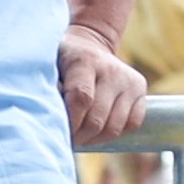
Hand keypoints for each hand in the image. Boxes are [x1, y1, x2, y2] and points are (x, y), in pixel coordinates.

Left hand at [58, 24, 151, 147]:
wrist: (90, 43)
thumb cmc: (62, 62)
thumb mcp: (48, 66)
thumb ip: (46, 90)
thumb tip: (43, 121)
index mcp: (85, 61)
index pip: (81, 99)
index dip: (70, 123)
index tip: (58, 133)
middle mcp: (111, 69)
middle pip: (97, 119)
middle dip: (80, 136)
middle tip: (68, 140)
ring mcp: (129, 79)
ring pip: (114, 126)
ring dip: (95, 139)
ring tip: (82, 136)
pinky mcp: (141, 88)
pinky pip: (132, 123)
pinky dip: (114, 132)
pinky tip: (99, 128)